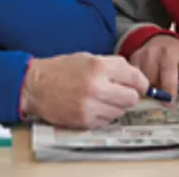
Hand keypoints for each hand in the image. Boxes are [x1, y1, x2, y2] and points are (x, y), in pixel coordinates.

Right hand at [20, 53, 148, 128]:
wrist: (36, 86)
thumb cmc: (63, 69)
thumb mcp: (90, 58)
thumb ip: (114, 66)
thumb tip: (136, 78)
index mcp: (100, 67)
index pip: (135, 78)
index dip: (141, 83)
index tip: (141, 86)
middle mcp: (97, 87)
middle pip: (132, 98)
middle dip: (130, 95)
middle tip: (121, 92)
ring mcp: (91, 106)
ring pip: (120, 112)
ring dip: (116, 106)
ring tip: (103, 98)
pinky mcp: (84, 121)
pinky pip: (107, 121)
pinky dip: (104, 115)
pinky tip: (94, 106)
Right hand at [130, 35, 178, 103]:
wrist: (162, 42)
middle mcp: (168, 52)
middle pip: (167, 71)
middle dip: (169, 89)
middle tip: (170, 104)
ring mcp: (150, 54)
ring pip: (150, 76)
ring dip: (153, 91)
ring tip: (157, 101)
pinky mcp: (136, 59)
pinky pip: (136, 76)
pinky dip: (138, 87)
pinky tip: (144, 94)